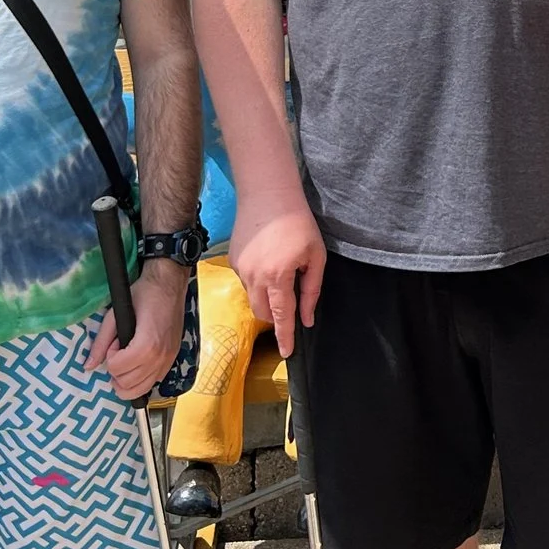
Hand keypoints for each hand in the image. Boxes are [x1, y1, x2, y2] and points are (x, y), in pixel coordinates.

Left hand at [87, 258, 186, 399]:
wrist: (169, 284)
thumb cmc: (143, 294)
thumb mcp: (115, 314)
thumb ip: (101, 342)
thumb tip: (88, 366)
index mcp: (146, 346)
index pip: (117, 369)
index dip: (110, 357)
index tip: (115, 342)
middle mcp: (160, 357)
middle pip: (128, 385)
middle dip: (117, 371)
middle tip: (118, 352)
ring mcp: (168, 360)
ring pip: (142, 390)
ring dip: (128, 380)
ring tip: (126, 360)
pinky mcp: (173, 359)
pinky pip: (154, 382)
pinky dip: (142, 379)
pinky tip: (139, 362)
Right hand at [230, 191, 326, 354]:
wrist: (269, 195)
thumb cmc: (299, 223)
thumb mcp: (316, 256)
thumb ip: (311, 290)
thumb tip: (307, 319)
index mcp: (278, 276)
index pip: (281, 316)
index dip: (284, 336)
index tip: (286, 353)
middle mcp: (254, 277)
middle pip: (263, 312)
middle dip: (276, 317)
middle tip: (290, 307)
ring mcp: (240, 269)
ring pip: (253, 298)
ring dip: (267, 298)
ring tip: (281, 273)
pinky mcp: (233, 260)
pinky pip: (246, 281)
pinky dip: (259, 281)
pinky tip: (269, 260)